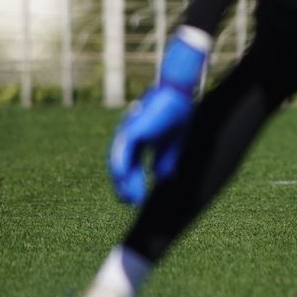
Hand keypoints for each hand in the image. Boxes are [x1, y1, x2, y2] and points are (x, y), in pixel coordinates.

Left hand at [107, 28, 208, 204]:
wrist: (178, 94)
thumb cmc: (178, 113)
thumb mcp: (174, 144)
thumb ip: (166, 160)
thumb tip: (162, 179)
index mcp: (141, 141)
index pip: (132, 165)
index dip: (135, 182)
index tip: (138, 200)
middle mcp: (131, 138)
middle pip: (123, 166)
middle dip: (127, 185)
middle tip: (130, 202)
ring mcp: (128, 133)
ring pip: (119, 162)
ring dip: (122, 181)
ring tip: (127, 197)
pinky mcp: (130, 130)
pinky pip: (121, 152)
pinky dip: (120, 166)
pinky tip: (122, 179)